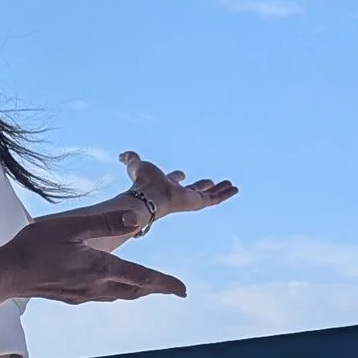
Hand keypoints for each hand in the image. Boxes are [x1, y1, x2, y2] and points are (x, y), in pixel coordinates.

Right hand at [0, 213, 185, 305]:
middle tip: (173, 289)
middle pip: (135, 290)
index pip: (142, 277)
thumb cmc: (34, 246)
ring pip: (120, 295)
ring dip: (137, 291)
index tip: (183, 290)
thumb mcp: (71, 227)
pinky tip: (111, 284)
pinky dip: (117, 291)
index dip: (166, 283)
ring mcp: (83, 295)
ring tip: (148, 286)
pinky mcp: (72, 297)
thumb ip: (105, 222)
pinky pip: (103, 296)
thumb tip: (136, 219)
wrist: (5, 275)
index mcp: (100, 268)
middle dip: (155, 288)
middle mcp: (96, 287)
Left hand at [117, 151, 236, 233]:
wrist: (148, 196)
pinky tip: (235, 189)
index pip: (173, 182)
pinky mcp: (198, 203)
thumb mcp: (136, 165)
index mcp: (166, 186)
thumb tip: (121, 155)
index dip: (176, 177)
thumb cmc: (142, 182)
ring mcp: (190, 199)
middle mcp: (179, 194)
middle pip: (193, 190)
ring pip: (208, 195)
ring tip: (231, 186)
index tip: (181, 174)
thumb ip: (130, 159)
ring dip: (219, 190)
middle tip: (210, 182)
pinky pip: (215, 199)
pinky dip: (226, 194)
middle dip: (201, 186)